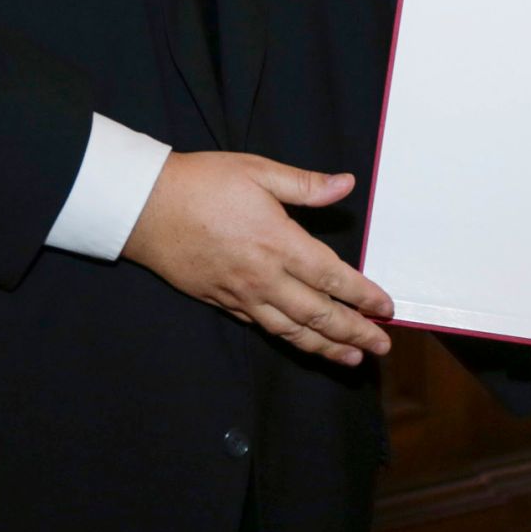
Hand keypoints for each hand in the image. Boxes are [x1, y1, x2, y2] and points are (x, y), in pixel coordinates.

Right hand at [123, 151, 393, 366]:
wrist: (144, 207)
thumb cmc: (202, 183)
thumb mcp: (258, 171)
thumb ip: (305, 185)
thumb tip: (346, 184)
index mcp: (279, 242)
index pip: (333, 278)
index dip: (364, 296)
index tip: (386, 309)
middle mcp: (264, 276)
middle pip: (318, 314)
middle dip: (354, 333)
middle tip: (382, 347)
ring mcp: (241, 294)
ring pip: (291, 330)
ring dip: (325, 347)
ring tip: (351, 359)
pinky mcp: (221, 301)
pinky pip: (262, 327)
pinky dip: (288, 339)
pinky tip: (301, 342)